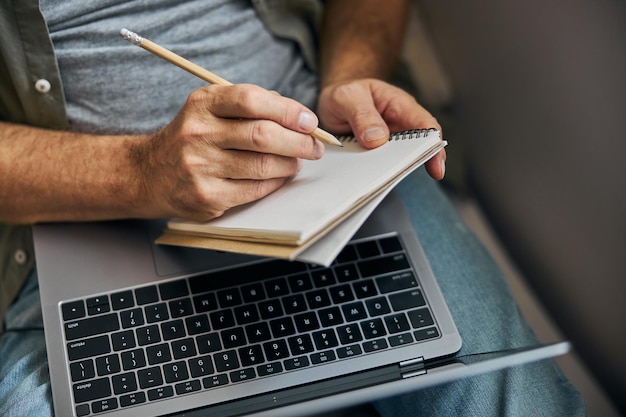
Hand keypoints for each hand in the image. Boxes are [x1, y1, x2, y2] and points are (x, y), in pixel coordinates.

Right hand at [132, 84, 324, 220]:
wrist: (150, 173)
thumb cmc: (192, 137)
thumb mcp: (211, 109)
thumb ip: (251, 105)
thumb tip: (299, 117)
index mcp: (202, 104)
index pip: (251, 100)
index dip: (287, 110)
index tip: (309, 121)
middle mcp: (198, 133)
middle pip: (263, 135)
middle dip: (299, 142)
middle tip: (315, 146)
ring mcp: (200, 167)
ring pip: (263, 166)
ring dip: (290, 164)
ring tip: (297, 161)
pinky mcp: (207, 196)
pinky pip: (255, 189)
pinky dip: (275, 183)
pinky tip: (279, 177)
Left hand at [317, 78, 445, 179]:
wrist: (333, 101)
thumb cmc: (346, 94)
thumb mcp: (347, 96)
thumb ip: (361, 114)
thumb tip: (377, 139)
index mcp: (400, 105)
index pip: (425, 125)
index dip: (433, 146)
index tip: (435, 167)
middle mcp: (399, 125)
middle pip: (417, 148)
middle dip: (414, 164)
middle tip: (400, 177)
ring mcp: (388, 143)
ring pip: (398, 160)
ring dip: (393, 171)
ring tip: (382, 181)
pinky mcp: (376, 155)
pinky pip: (381, 167)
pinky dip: (378, 174)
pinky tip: (369, 182)